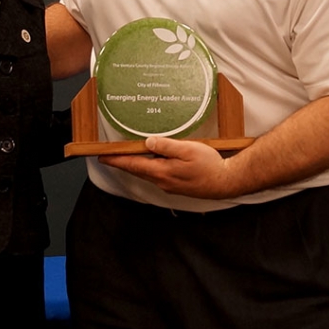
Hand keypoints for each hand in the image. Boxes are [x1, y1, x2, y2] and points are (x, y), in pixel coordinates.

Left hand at [98, 137, 234, 197]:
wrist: (225, 182)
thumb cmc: (209, 166)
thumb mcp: (188, 150)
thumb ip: (167, 146)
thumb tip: (148, 143)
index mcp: (162, 171)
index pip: (133, 164)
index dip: (117, 160)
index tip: (103, 157)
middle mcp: (162, 181)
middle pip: (138, 170)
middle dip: (122, 162)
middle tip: (109, 156)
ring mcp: (169, 184)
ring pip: (147, 172)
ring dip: (136, 164)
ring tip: (127, 155)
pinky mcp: (176, 185)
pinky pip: (157, 174)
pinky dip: (150, 167)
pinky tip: (153, 161)